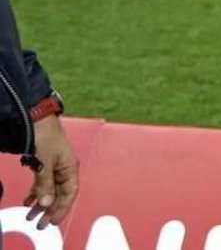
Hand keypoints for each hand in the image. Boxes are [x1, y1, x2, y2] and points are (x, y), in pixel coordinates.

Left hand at [24, 115, 79, 229]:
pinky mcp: (46, 163)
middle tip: (40, 223)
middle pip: (59, 194)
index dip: (61, 208)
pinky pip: (43, 183)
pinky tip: (28, 200)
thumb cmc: (45, 134)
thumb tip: (46, 202)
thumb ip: (45, 183)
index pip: (70, 193)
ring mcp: (56, 166)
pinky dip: (35, 193)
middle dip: (49, 210)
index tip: (52, 221)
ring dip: (40, 203)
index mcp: (71, 166)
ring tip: (30, 215)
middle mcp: (65, 168)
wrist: (36, 118)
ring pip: (50, 190)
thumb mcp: (44, 162)